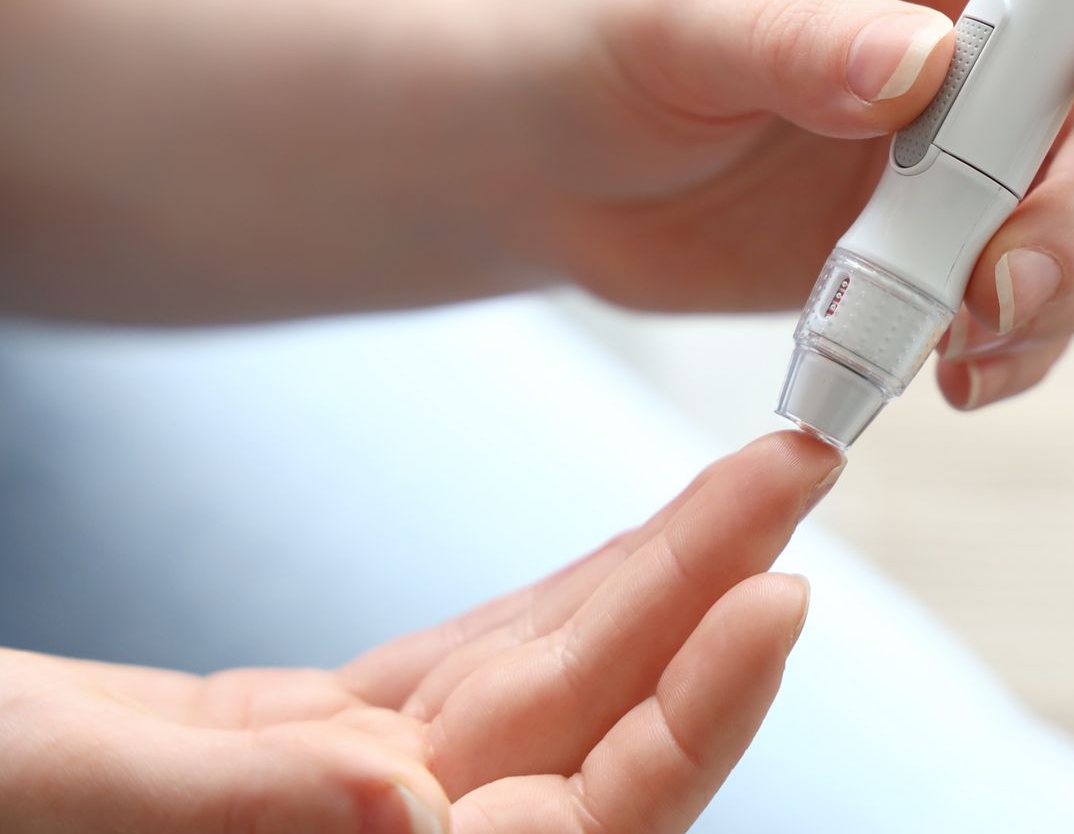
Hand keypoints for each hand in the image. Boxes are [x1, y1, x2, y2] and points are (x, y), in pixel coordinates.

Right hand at [0, 432, 841, 833]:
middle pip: (594, 723)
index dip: (698, 715)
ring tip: (746, 484)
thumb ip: (229, 804)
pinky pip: (463, 669)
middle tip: (798, 474)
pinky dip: (546, 601)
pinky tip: (615, 556)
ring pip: (542, 681)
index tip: (781, 595)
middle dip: (705, 596)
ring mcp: (344, 796)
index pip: (588, 813)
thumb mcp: (58, 794)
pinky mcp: (299, 743)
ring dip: (647, 578)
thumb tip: (407, 810)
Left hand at [490, 0, 1073, 409]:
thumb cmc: (599, 35)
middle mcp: (1001, 32)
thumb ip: (801, 38)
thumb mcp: (682, 18)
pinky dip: (1029, 347)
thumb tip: (926, 64)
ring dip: (1072, 289)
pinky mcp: (959, 242)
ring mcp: (988, 145)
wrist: (540, 160)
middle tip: (996, 288)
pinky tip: (948, 372)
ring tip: (959, 341)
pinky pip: (1054, 299)